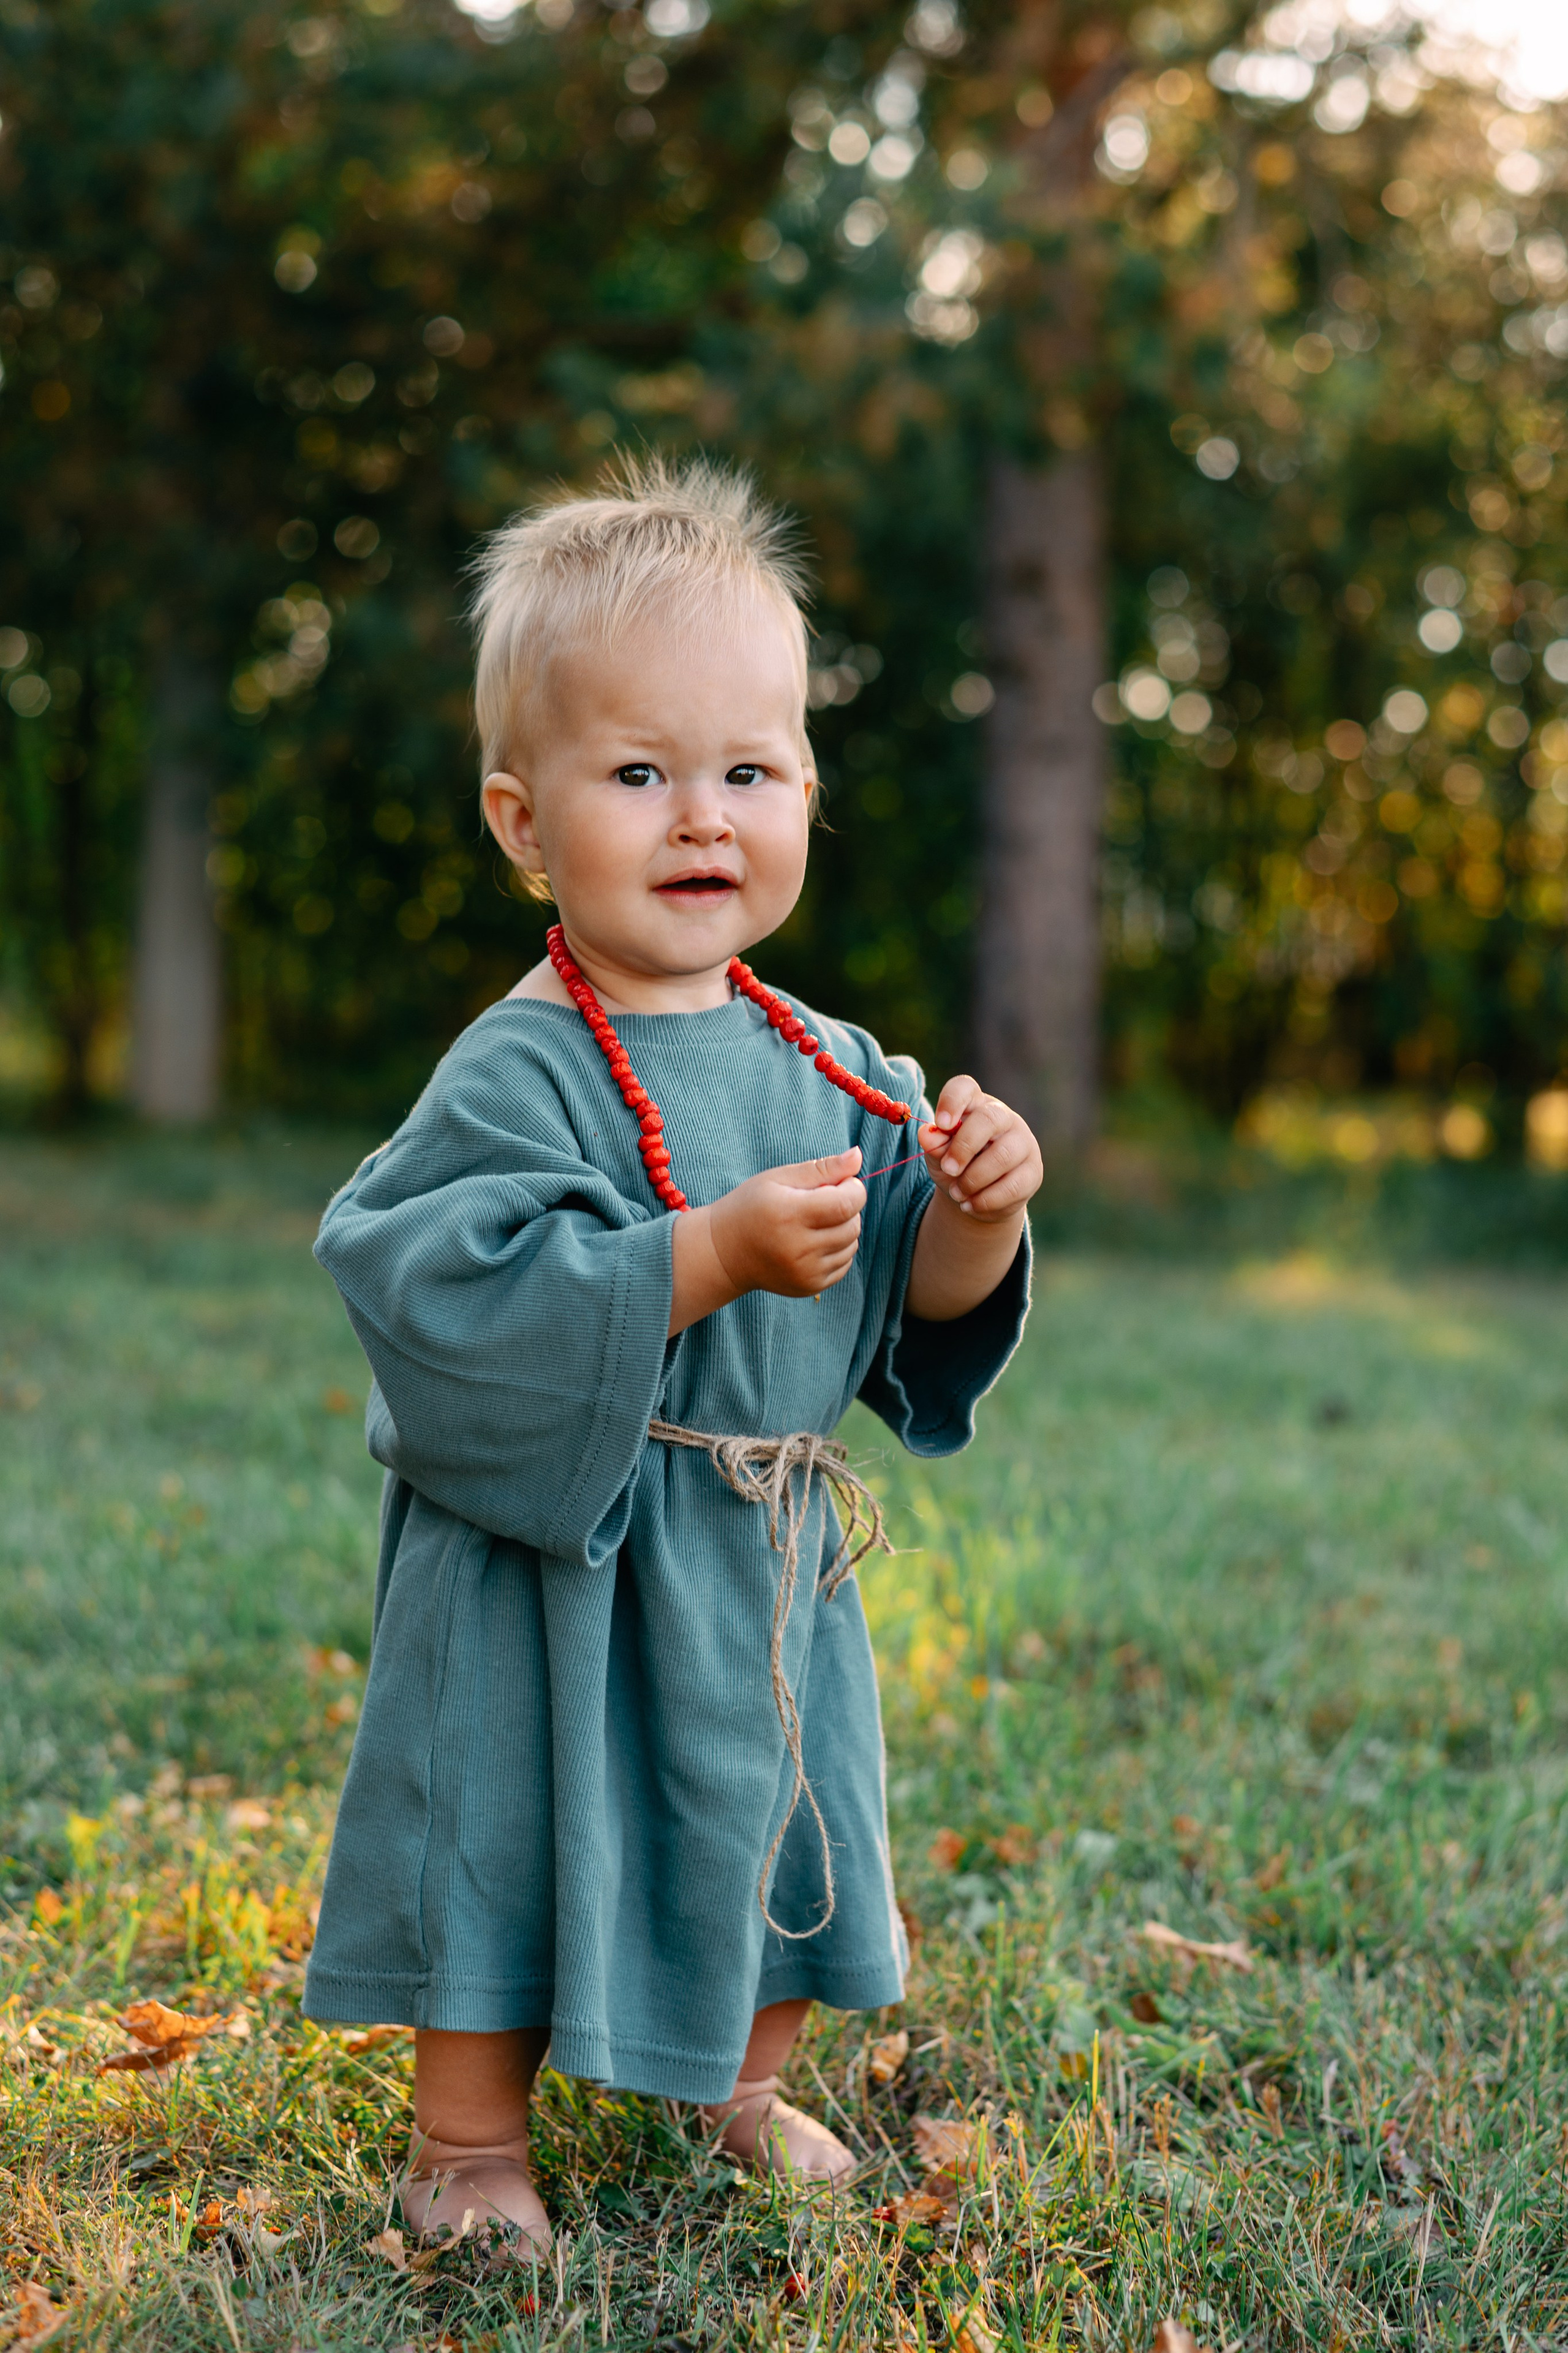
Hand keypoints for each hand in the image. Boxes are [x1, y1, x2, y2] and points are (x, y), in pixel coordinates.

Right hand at [709, 1147, 866, 1297]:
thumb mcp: (779, 1178)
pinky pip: (844, 1264)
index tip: (841, 1183)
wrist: (724, 1252)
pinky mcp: (810, 1287)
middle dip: (847, 1208)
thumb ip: (822, 1168)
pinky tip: (813, 1242)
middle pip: (852, 1225)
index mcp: (789, 1215)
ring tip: (814, 1222)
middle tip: (821, 1201)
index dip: (853, 1189)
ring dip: (843, 1229)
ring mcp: (805, 1272)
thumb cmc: (752, 1206)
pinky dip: (837, 1249)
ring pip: (852, 1245)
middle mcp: (798, 1249)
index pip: (846, 1203)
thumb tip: (858, 1156)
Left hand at [918, 1076, 1041, 1220]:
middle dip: (964, 1147)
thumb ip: (934, 1144)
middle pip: (988, 1119)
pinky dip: (986, 1200)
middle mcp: (1003, 1118)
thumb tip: (927, 1134)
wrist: (979, 1197)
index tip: (941, 1124)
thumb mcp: (939, 1156)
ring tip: (957, 1193)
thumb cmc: (958, 1165)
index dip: (952, 1102)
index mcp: (974, 1105)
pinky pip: (1012, 1186)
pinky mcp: (1033, 1172)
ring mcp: (1023, 1143)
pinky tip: (970, 1205)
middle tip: (948, 1168)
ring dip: (973, 1179)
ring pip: (1002, 1156)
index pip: (965, 1087)